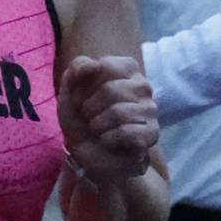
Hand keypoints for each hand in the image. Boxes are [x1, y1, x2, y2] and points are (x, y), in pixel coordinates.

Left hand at [59, 52, 159, 186]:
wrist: (89, 155)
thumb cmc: (83, 120)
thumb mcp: (69, 93)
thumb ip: (75, 71)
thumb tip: (93, 64)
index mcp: (126, 69)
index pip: (104, 66)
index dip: (85, 86)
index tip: (82, 99)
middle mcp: (143, 85)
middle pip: (110, 89)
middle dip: (90, 108)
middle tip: (90, 118)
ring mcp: (150, 109)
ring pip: (118, 112)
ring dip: (98, 125)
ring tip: (99, 130)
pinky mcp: (152, 133)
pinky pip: (126, 132)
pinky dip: (108, 139)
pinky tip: (109, 141)